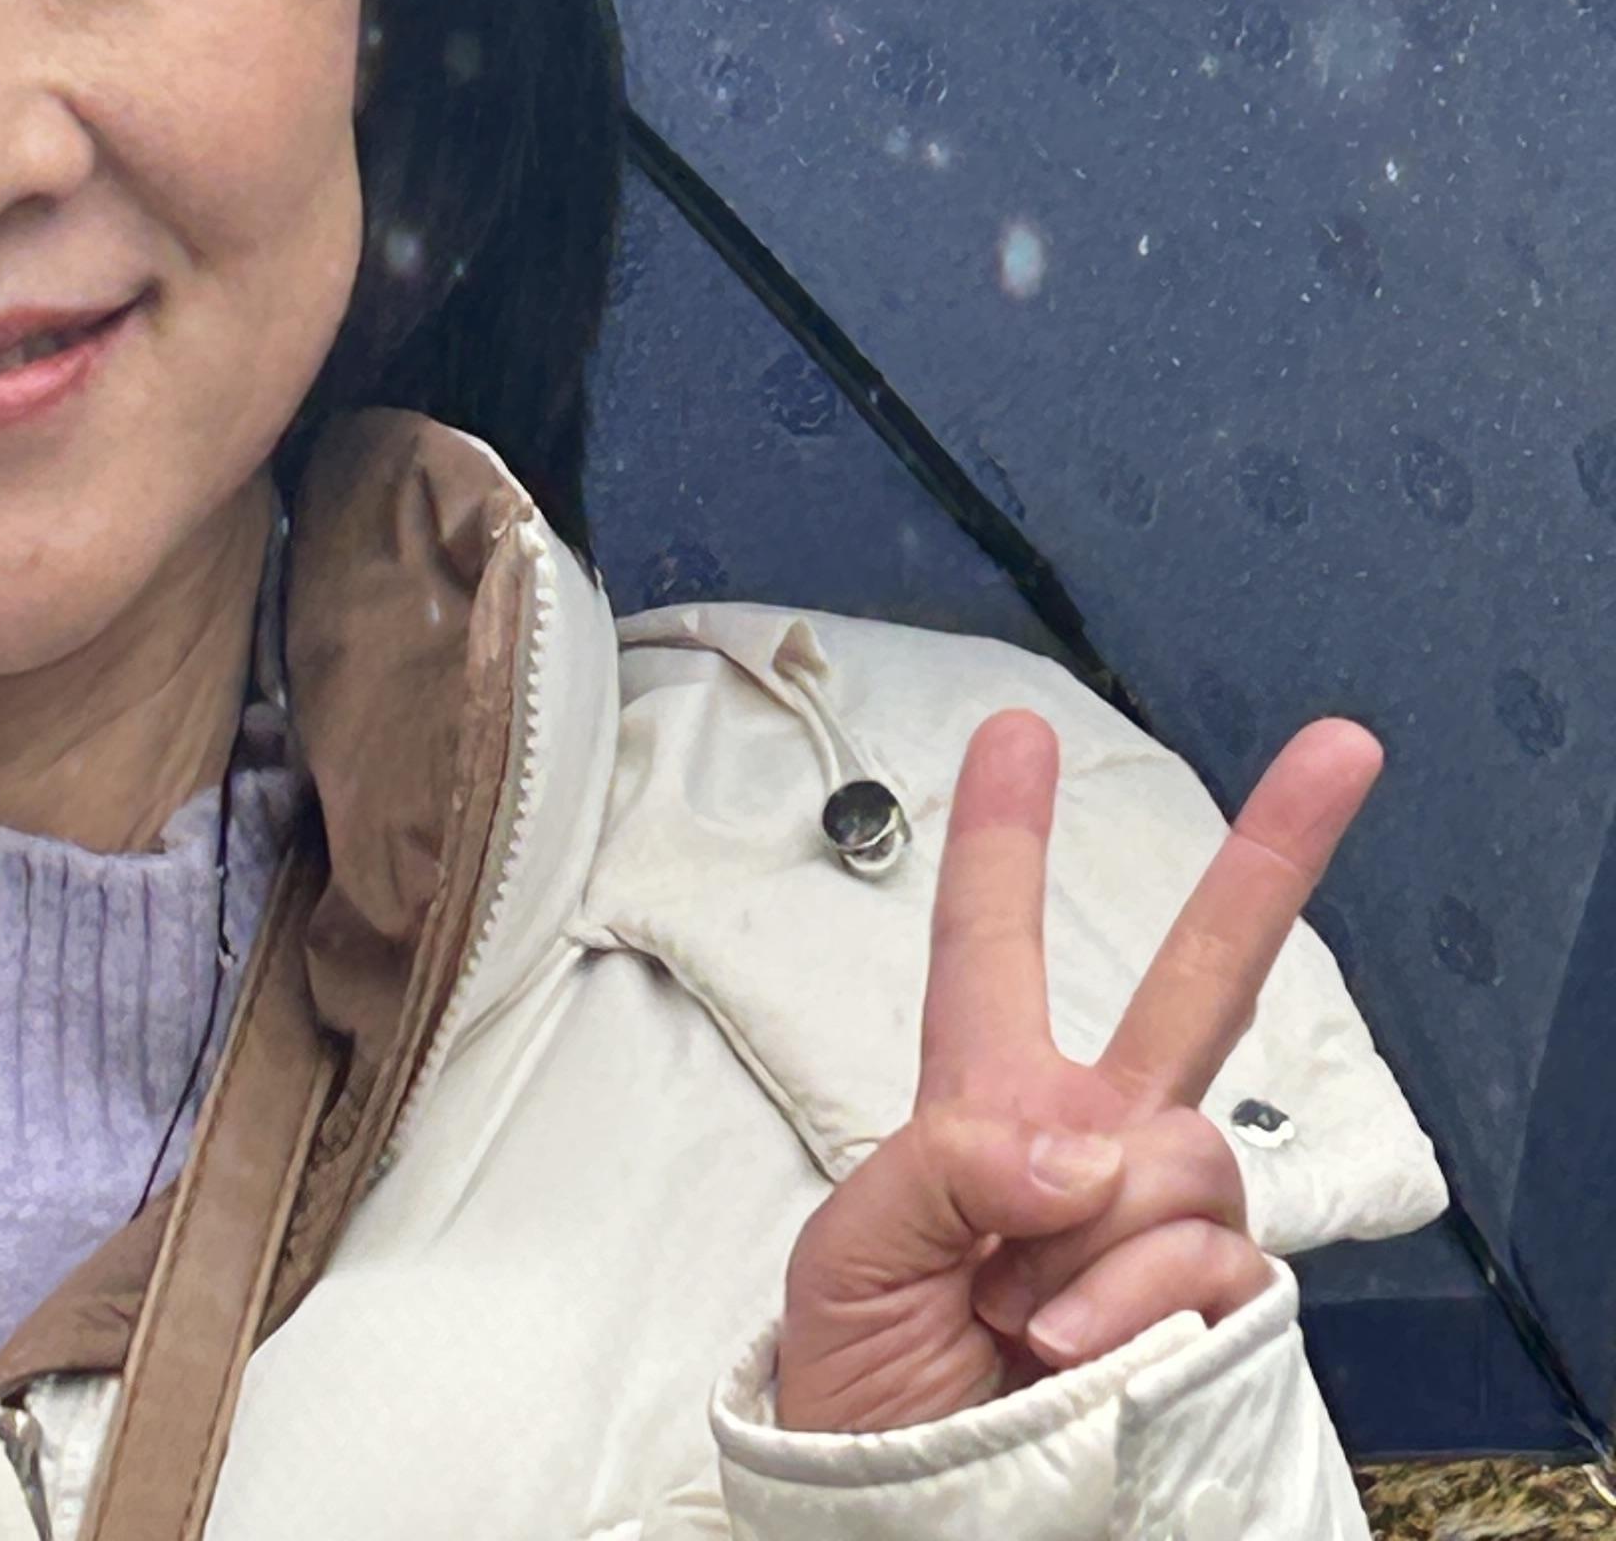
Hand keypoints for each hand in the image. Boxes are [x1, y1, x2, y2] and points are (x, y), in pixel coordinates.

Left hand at [772, 705, 1381, 1433]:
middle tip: (1342, 748)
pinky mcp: (1212, 1308)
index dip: (1001, 840)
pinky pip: (1207, 1258)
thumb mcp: (848, 1257)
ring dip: (1096, 1237)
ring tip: (1022, 1316)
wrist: (913, 1522)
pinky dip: (1131, 1301)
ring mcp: (1158, 1225)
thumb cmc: (863, 1392)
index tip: (1017, 729)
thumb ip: (942, 1167)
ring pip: (1188, 1150)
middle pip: (1196, 985)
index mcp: (986, 1108)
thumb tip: (1078, 1145)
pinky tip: (1075, 1350)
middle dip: (1271, 860)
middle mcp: (1090, 1147)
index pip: (988, 951)